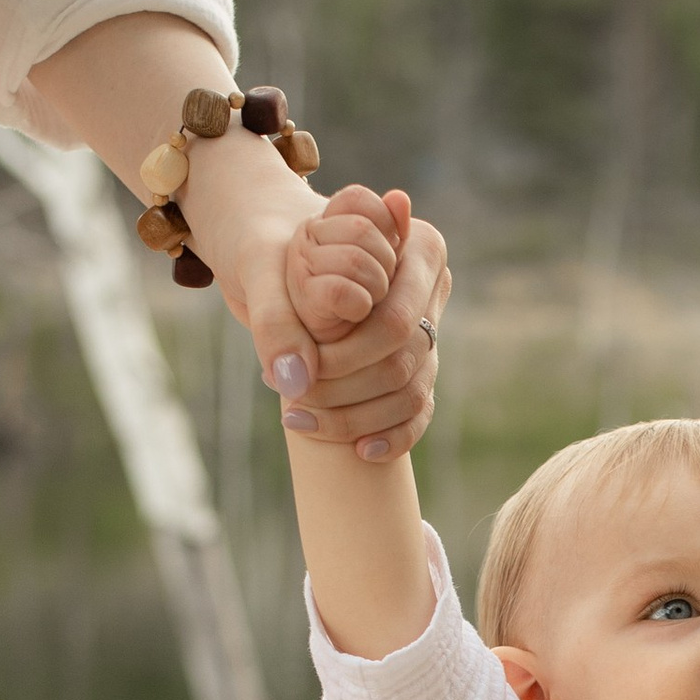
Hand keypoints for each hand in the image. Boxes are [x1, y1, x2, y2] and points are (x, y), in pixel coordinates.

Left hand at [276, 188, 449, 463]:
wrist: (284, 259)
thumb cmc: (279, 254)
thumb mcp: (267, 271)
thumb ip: (277, 318)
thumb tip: (292, 379)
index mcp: (418, 247)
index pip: (393, 323)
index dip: (347, 355)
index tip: (302, 367)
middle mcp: (433, 287)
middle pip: (402, 360)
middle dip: (345, 389)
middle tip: (290, 401)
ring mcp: (431, 330)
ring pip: (411, 391)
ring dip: (356, 417)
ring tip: (298, 420)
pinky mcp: (421, 365)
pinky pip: (419, 411)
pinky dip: (393, 436)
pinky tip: (360, 452)